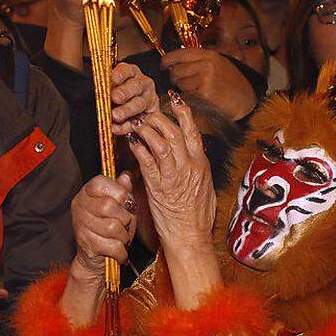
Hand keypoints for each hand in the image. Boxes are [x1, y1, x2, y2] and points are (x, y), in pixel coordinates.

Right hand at [70, 172, 136, 281]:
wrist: (94, 259)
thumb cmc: (109, 229)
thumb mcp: (120, 206)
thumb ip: (123, 191)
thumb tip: (126, 176)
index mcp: (86, 193)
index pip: (101, 182)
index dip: (119, 192)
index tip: (125, 202)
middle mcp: (79, 207)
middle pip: (109, 206)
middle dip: (125, 218)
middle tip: (125, 224)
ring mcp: (81, 226)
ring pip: (113, 227)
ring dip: (124, 236)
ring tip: (120, 238)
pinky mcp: (87, 246)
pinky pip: (114, 246)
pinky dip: (122, 251)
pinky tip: (118, 250)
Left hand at [111, 61, 159, 134]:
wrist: (132, 113)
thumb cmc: (118, 97)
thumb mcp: (111, 89)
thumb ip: (106, 89)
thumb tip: (99, 94)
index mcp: (131, 73)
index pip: (127, 70)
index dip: (120, 74)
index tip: (113, 79)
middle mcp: (143, 84)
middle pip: (135, 86)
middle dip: (124, 92)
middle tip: (115, 98)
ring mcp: (149, 99)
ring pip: (139, 104)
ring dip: (126, 110)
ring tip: (115, 116)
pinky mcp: (152, 116)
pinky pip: (139, 122)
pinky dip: (125, 126)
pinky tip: (115, 128)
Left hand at [126, 95, 215, 252]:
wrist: (190, 236)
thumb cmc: (197, 216)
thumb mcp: (205, 187)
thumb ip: (198, 168)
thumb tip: (194, 153)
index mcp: (201, 164)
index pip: (192, 130)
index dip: (182, 112)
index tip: (173, 99)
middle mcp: (189, 166)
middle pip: (173, 131)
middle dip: (158, 118)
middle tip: (147, 113)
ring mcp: (173, 176)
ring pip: (159, 142)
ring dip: (145, 129)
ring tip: (136, 124)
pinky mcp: (158, 186)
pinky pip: (146, 161)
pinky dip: (138, 147)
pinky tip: (131, 141)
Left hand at [161, 48, 256, 120]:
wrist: (246, 99)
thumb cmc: (231, 82)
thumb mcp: (218, 63)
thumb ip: (199, 60)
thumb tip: (174, 62)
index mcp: (208, 55)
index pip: (179, 54)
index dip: (167, 60)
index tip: (163, 65)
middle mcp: (206, 65)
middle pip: (176, 71)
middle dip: (175, 78)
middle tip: (182, 82)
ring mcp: (205, 79)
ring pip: (179, 85)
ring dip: (182, 89)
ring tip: (196, 91)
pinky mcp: (204, 94)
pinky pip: (186, 96)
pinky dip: (188, 98)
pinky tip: (199, 98)